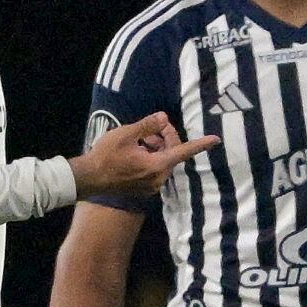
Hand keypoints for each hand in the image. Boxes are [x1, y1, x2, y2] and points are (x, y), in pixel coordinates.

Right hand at [72, 114, 218, 199]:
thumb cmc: (106, 155)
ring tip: (143, 137)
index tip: (216, 140)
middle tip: (157, 126)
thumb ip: (147, 126)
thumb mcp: (126, 134)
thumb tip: (163, 117)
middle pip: (173, 154)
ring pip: (164, 162)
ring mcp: (152, 186)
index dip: (201, 144)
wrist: (89, 179)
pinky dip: (152, 158)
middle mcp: (159, 178)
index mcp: (157, 165)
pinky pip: (155, 170)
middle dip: (168, 138)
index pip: (184, 151)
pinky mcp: (145, 189)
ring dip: (158, 148)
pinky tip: (139, 150)